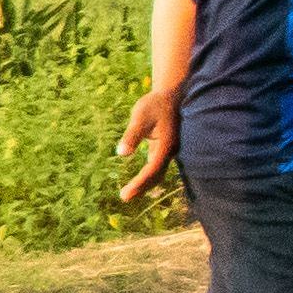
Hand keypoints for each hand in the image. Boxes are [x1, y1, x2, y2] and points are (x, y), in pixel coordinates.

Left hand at [112, 83, 179, 206]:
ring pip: (159, 172)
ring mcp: (170, 150)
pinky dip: (149, 175)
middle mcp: (170, 150)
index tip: (125, 194)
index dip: (139, 183)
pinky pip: (158, 166)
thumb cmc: (155, 104)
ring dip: (145, 184)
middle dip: (141, 187)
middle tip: (124, 197)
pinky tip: (140, 180)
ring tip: (129, 193)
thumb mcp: (141, 116)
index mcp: (165, 145)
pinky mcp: (166, 148)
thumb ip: (132, 135)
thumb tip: (121, 154)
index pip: (152, 170)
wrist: (171, 94)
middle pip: (157, 175)